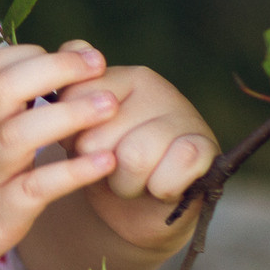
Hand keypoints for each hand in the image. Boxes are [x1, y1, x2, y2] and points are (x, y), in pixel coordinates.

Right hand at [0, 41, 120, 269]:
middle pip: (4, 86)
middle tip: (97, 61)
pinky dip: (71, 172)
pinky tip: (105, 161)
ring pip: (18, 133)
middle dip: (54, 67)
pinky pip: (34, 189)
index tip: (69, 56)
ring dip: (68, 114)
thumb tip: (4, 104)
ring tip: (110, 102)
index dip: (31, 54)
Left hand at [59, 60, 220, 252]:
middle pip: (97, 138)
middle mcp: (153, 86)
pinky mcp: (205, 147)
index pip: (74, 103)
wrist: (143, 209)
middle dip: (98, 166)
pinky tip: (163, 186)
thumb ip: (67, 99)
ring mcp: (183, 114)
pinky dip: (160, 190)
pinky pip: (169, 175)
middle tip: (114, 168)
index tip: (85, 147)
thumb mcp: (76, 131)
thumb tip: (65, 61)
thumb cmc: (105, 163)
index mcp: (118, 75)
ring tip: (136, 180)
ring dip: (127, 184)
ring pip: (133, 157)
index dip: (72, 139)